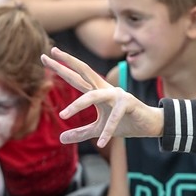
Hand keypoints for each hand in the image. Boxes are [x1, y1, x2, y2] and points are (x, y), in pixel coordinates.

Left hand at [43, 48, 163, 146]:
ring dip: (78, 105)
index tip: (45, 57)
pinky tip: (101, 143)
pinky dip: (107, 131)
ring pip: (93, 95)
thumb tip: (61, 138)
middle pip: (84, 71)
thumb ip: (81, 133)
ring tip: (63, 116)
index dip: (61, 67)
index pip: (76, 77)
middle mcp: (105, 89)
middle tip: (50, 52)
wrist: (150, 125)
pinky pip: (114, 117)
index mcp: (97, 91)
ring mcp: (117, 94)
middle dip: (67, 62)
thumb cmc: (125, 122)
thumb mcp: (98, 130)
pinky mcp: (128, 104)